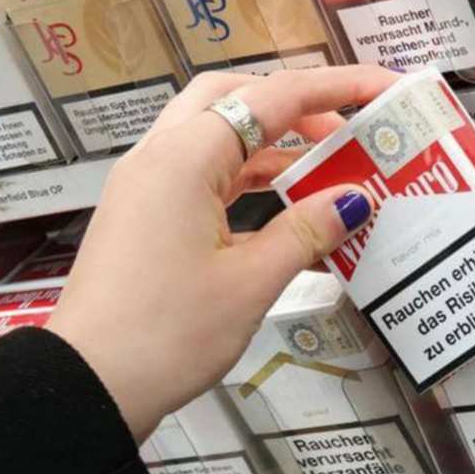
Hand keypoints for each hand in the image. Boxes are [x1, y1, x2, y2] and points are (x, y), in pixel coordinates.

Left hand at [47, 64, 401, 440]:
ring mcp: (146, 186)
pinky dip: (246, 176)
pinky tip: (284, 206)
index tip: (385, 89)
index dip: (337, 88)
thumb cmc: (164, 335)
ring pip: (215, 134)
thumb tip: (354, 199)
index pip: (273, 97)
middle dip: (296, 103)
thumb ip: (307, 231)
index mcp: (184, 159)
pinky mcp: (143, 216)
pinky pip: (201, 173)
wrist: (89, 384)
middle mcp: (158, 158)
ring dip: (271, 142)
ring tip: (327, 167)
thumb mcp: (252, 282)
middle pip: (234, 97)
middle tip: (348, 128)